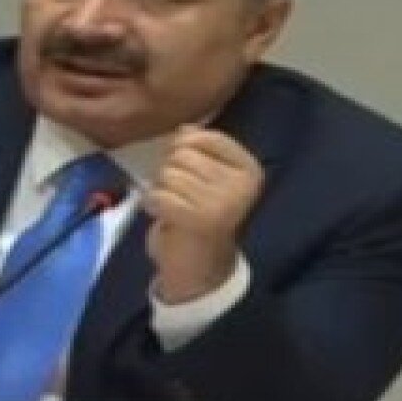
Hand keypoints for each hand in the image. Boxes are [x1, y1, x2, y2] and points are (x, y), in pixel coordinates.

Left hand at [145, 125, 262, 303]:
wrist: (199, 270)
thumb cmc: (199, 217)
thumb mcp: (206, 178)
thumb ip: (199, 150)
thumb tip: (184, 129)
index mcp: (249, 170)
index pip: (208, 137)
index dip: (184, 147)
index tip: (187, 172)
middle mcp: (241, 185)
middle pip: (183, 154)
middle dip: (169, 172)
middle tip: (179, 196)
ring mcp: (223, 203)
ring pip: (168, 173)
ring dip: (160, 190)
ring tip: (173, 207)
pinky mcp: (199, 220)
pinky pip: (158, 194)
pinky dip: (152, 204)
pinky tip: (164, 217)